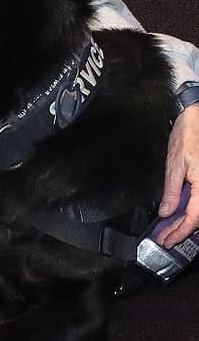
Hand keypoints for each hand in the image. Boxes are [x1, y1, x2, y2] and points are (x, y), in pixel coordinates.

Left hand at [156, 104, 198, 246]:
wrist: (196, 119)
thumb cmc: (187, 137)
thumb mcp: (175, 165)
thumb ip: (172, 191)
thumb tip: (167, 212)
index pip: (193, 219)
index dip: (179, 232)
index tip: (166, 240)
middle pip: (198, 219)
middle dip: (181, 231)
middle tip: (165, 239)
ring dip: (186, 223)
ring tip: (169, 230)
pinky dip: (191, 211)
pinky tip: (180, 214)